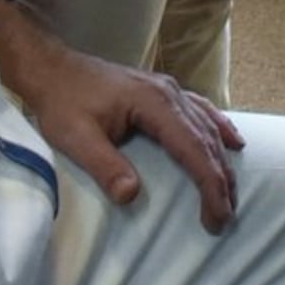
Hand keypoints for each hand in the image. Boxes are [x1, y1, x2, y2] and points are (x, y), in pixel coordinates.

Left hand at [0, 10, 243, 231]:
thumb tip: (131, 196)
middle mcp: (170, 93)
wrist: (52, 68)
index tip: (217, 216)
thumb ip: (104, 165)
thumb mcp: (75, 137)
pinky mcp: (162, 91)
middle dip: (221, 180)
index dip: (209, 184)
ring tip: (231, 191)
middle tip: (226, 217)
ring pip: (207, 126)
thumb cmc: (61, 102)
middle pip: (206, 140)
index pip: (192, 148)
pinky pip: (201, 110)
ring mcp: (169, 89)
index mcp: (153, 103)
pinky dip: (219, 128)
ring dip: (222, 160)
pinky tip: (231, 140)